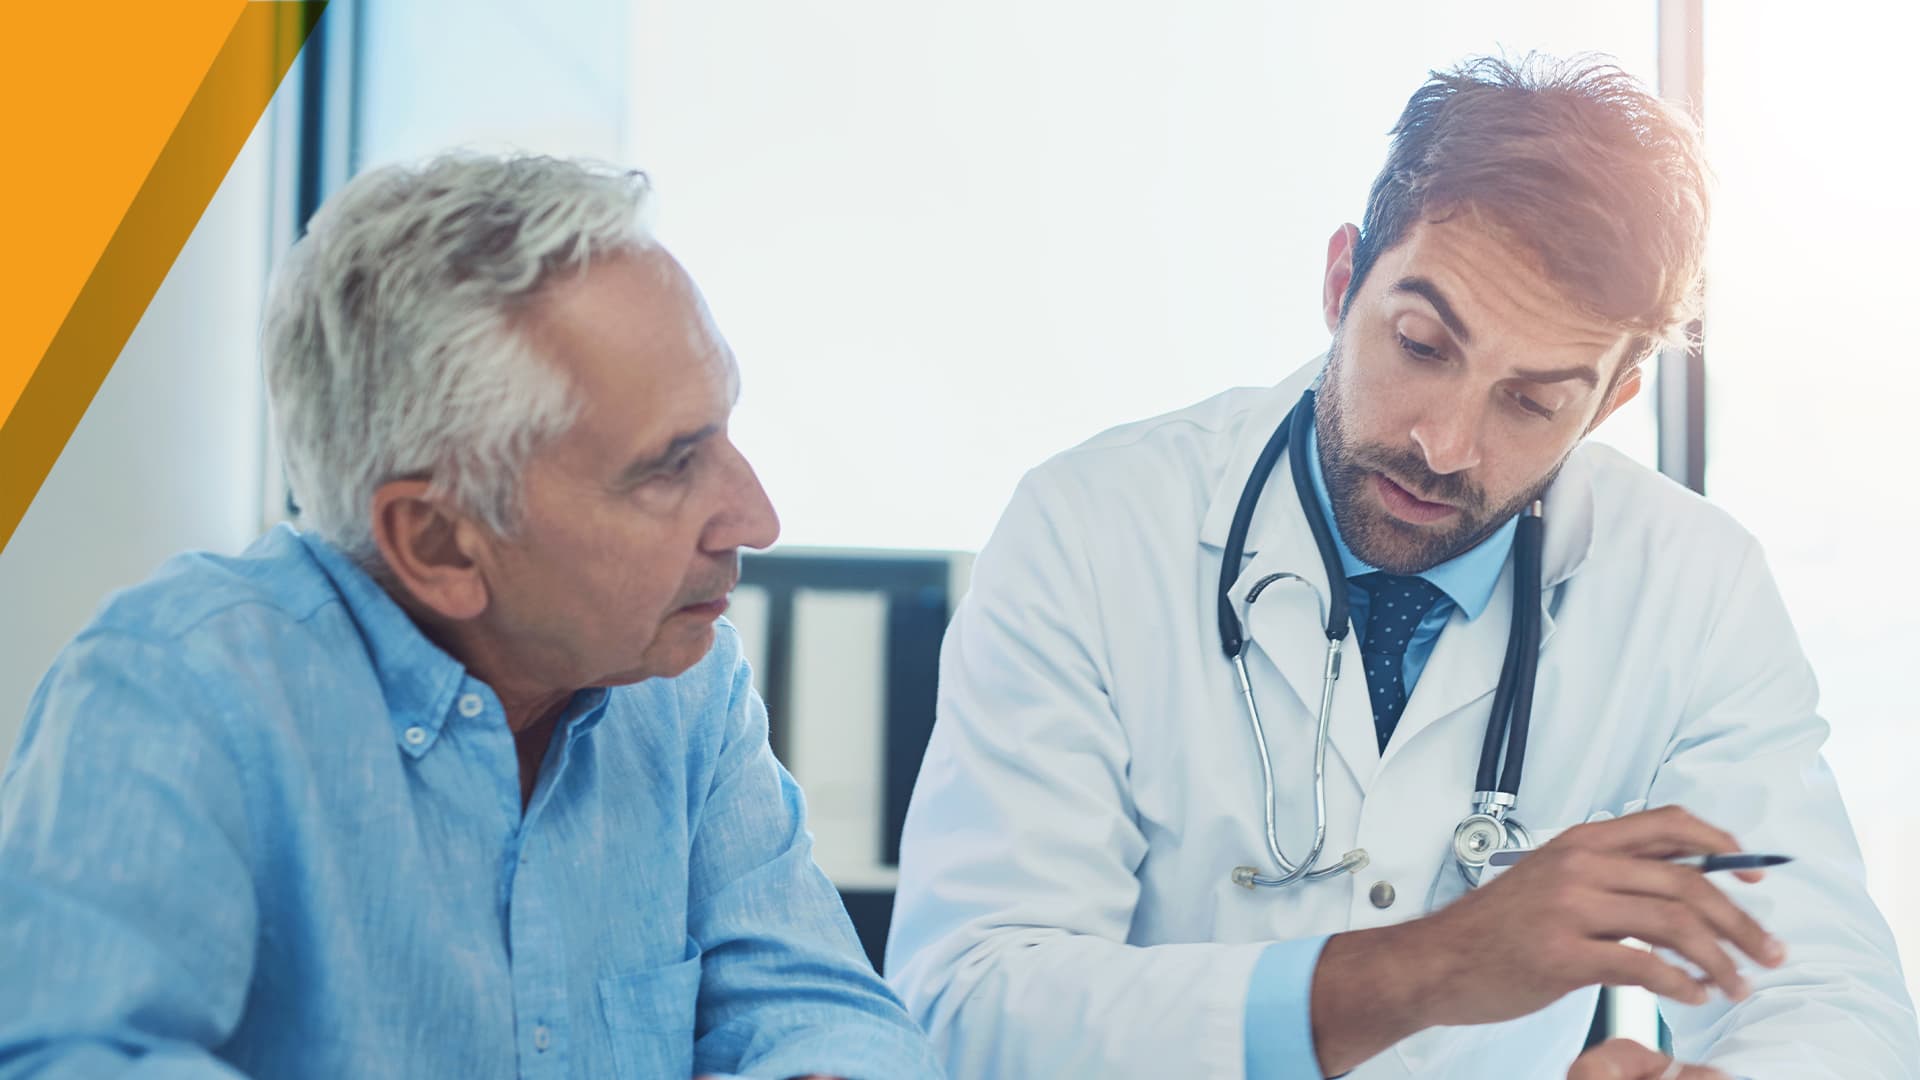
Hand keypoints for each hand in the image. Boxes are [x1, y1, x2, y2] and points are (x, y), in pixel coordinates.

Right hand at [1310, 806, 1784, 1073]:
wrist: (1436, 961)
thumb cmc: (1496, 927)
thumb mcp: (1552, 880)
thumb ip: (1611, 875)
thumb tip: (1683, 883)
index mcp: (1581, 842)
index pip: (1669, 825)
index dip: (1723, 846)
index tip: (1754, 876)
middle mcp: (1579, 866)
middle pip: (1686, 882)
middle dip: (1741, 921)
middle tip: (1768, 952)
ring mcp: (1569, 908)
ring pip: (1674, 923)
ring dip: (1721, 958)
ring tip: (1737, 984)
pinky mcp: (1561, 954)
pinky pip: (1643, 965)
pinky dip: (1682, 984)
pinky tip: (1693, 996)